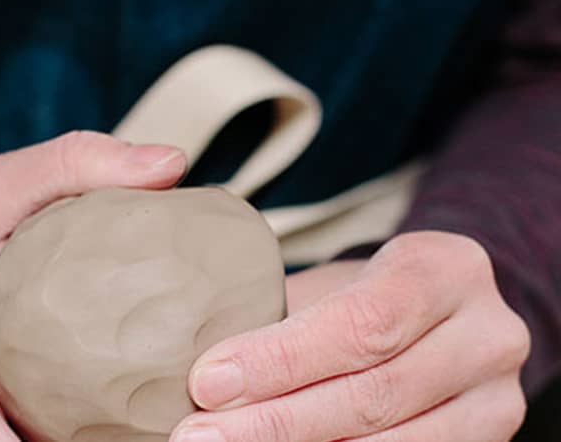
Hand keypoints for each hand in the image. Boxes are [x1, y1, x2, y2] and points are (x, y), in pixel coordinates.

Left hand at [173, 231, 529, 441]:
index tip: (208, 382)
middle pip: (372, 393)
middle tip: (199, 435)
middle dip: (275, 422)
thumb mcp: (335, 284)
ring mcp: (495, 396)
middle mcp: (487, 334)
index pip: (359, 324)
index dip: (279, 360)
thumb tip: (203, 371)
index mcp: (445, 270)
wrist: (443, 316)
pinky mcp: (488, 439)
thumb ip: (285, 317)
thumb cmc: (368, 293)